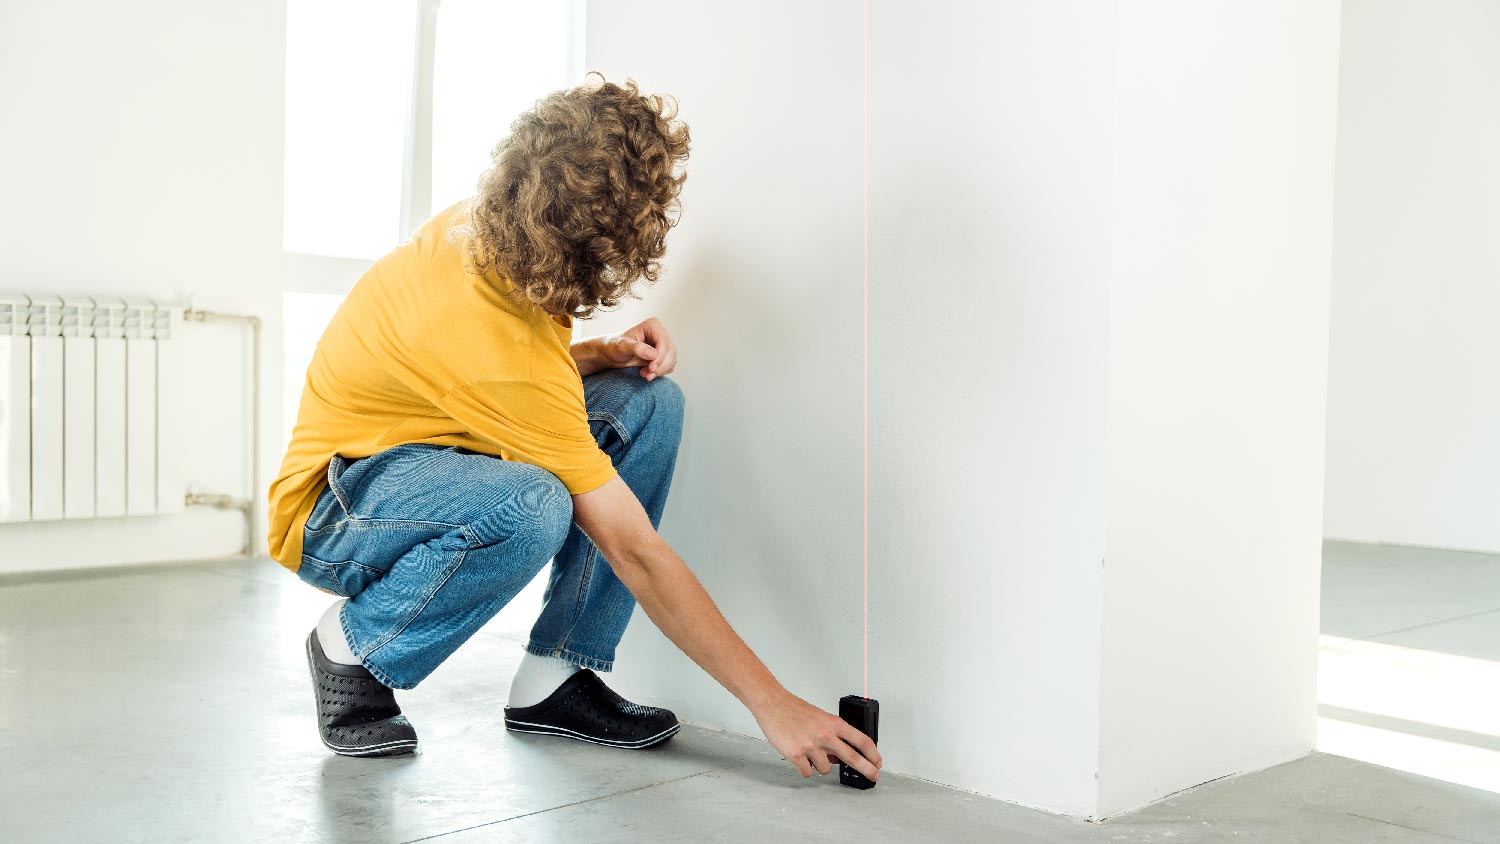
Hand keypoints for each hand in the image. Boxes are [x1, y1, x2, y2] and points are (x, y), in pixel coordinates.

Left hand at [599, 317, 676, 380]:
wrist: (612, 354)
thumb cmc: (615, 346)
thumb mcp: (622, 346)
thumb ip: (636, 348)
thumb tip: (652, 354)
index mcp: (652, 325)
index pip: (663, 342)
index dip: (660, 356)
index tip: (651, 368)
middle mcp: (660, 332)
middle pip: (670, 351)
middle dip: (660, 366)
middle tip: (647, 374)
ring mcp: (663, 343)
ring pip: (671, 359)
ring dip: (660, 370)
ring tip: (645, 374)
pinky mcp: (663, 354)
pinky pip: (669, 365)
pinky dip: (660, 372)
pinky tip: (647, 373)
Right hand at [752, 690, 881, 781]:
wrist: (773, 704)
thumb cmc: (794, 709)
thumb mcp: (820, 718)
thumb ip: (832, 735)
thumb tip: (839, 756)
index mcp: (833, 723)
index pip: (861, 740)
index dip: (873, 753)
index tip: (877, 762)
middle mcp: (825, 735)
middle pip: (853, 757)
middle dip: (867, 770)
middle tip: (874, 776)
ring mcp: (811, 746)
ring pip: (826, 769)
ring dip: (820, 765)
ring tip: (810, 753)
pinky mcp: (797, 755)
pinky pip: (808, 772)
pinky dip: (805, 768)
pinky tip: (800, 758)